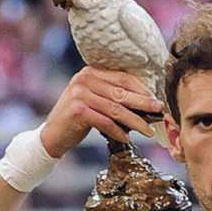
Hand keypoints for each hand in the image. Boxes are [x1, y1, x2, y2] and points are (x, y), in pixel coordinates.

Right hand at [40, 67, 161, 157]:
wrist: (52, 135)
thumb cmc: (76, 119)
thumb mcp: (93, 101)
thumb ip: (111, 97)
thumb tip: (145, 103)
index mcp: (90, 72)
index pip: (122, 78)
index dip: (142, 89)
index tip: (156, 99)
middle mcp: (84, 79)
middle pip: (121, 92)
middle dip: (143, 103)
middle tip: (159, 110)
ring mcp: (79, 94)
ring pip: (116, 109)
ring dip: (135, 121)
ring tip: (148, 130)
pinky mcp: (78, 111)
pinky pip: (105, 122)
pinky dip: (118, 131)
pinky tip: (127, 138)